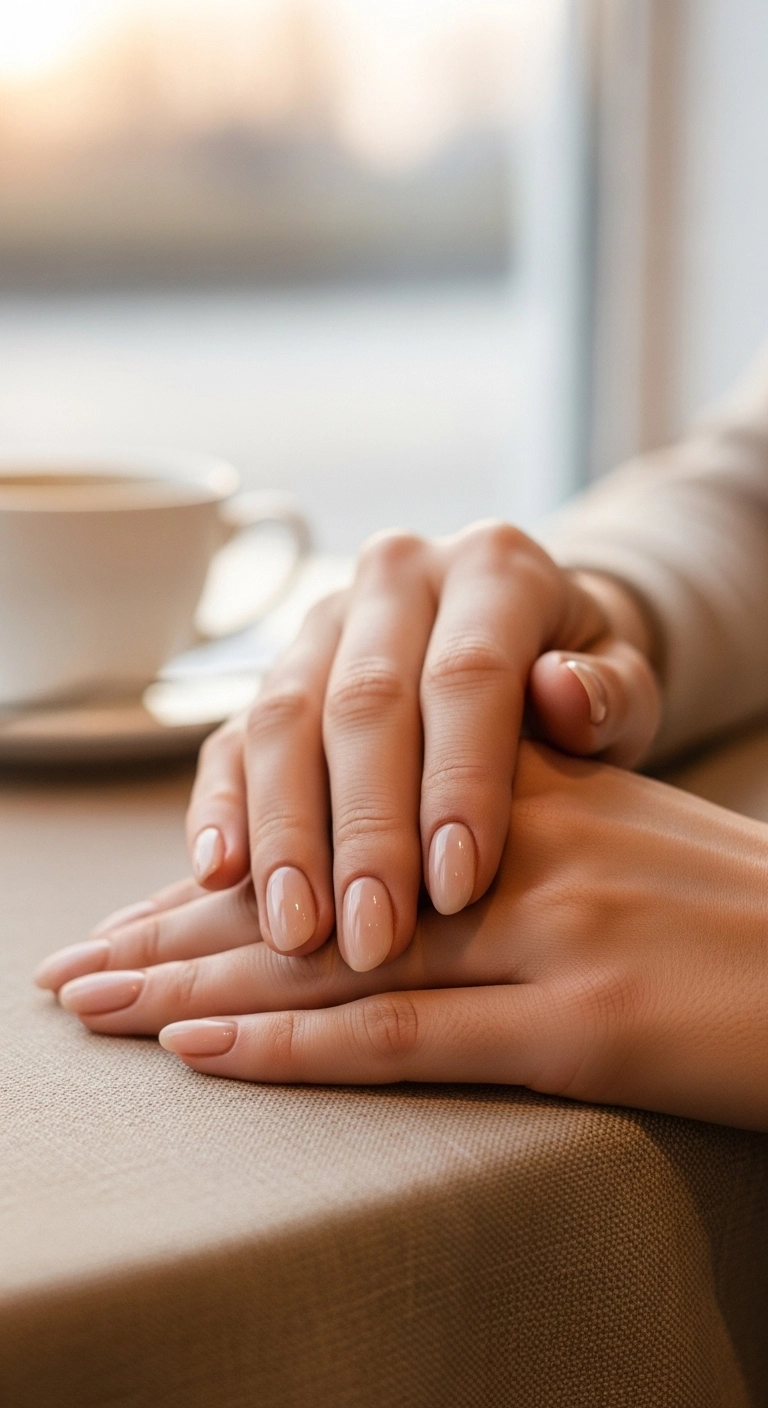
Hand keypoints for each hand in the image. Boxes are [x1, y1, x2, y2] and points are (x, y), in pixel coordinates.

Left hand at [37, 743, 767, 1129]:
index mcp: (535, 794)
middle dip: (181, 926)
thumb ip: (525, 815)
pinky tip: (204, 1051)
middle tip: (78, 963)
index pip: (347, 821)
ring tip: (97, 1007)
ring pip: (338, 954)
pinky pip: (411, 1037)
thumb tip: (429, 830)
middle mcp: (528, 848)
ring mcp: (554, 933)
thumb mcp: (628, 833)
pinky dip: (295, 1046)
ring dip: (197, 982)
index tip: (144, 904)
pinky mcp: (586, 1025)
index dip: (238, 866)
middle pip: (319, 883)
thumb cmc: (745, 915)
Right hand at [184, 522, 659, 970]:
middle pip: (363, 702)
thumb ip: (610, 696)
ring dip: (285, 836)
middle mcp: (396, 576)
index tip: (457, 887)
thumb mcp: (625, 687)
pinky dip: (222, 808)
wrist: (529, 647)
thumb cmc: (584, 690)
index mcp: (493, 566)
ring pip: (282, 719)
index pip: (467, 673)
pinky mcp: (272, 673)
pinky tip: (219, 875)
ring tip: (298, 934)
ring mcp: (322, 621)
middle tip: (370, 938)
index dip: (458, 781)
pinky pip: (230, 739)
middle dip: (364, 831)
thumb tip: (564, 692)